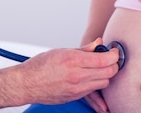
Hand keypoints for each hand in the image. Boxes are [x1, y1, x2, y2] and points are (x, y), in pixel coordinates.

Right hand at [0, 39, 118, 110]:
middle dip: (113, 65)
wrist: (26, 84)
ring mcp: (77, 89)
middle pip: (108, 73)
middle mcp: (77, 76)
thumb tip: (98, 42)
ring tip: (100, 67)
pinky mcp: (75, 97)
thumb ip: (83, 48)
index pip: (105, 60)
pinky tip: (91, 77)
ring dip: (105, 75)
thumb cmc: (40, 65)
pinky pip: (93, 90)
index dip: (114, 55)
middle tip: (110, 59)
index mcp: (74, 60)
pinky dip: (96, 83)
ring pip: (104, 83)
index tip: (114, 51)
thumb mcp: (62, 51)